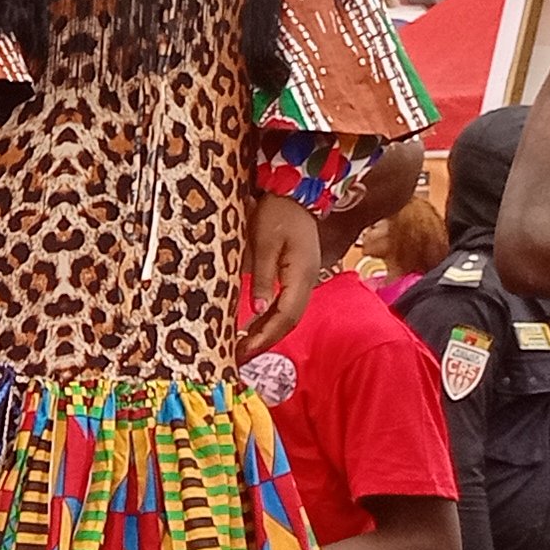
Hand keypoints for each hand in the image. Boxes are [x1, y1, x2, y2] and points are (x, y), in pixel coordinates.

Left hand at [239, 192, 325, 357]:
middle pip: (291, 320)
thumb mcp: (263, 241)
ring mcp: (306, 278)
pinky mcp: (298, 275)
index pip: (287, 313)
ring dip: (269, 332)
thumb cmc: (277, 212)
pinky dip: (271, 318)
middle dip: (267, 340)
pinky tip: (255, 326)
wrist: (295, 192)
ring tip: (245, 347)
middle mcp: (308, 280)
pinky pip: (288, 304)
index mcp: (301, 273)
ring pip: (290, 314)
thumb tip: (258, 309)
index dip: (266, 334)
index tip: (245, 349)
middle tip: (241, 356)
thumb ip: (262, 275)